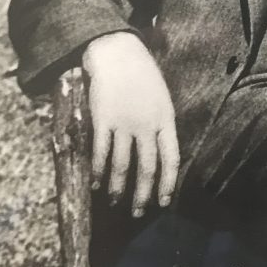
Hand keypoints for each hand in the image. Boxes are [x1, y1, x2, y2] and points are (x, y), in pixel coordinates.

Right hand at [82, 32, 179, 216]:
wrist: (118, 53)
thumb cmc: (141, 75)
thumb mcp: (161, 98)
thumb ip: (160, 124)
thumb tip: (160, 152)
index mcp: (165, 119)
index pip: (171, 158)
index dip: (168, 183)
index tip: (164, 202)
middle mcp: (147, 125)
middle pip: (146, 167)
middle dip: (142, 194)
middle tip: (138, 213)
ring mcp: (125, 123)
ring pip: (122, 164)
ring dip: (118, 188)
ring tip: (115, 202)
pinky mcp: (103, 119)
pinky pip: (101, 152)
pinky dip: (97, 170)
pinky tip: (95, 183)